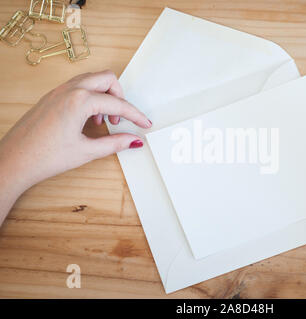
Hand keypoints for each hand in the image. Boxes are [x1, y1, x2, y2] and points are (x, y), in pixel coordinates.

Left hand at [0, 70, 150, 225]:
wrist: (13, 161)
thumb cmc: (43, 156)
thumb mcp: (86, 151)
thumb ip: (115, 143)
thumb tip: (133, 140)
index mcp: (79, 100)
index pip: (117, 103)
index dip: (135, 115)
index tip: (143, 124)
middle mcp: (69, 89)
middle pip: (107, 79)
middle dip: (120, 97)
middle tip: (119, 119)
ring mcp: (58, 91)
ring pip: (92, 79)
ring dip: (104, 95)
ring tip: (103, 121)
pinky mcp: (52, 96)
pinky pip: (79, 86)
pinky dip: (91, 97)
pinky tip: (88, 119)